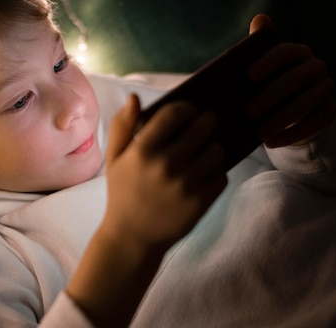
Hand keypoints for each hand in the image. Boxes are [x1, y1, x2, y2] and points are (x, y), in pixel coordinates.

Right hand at [102, 95, 226, 251]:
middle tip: (207, 123)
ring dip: (214, 147)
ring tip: (207, 149)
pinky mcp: (200, 202)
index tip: (189, 111)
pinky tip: (206, 173)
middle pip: (202, 129)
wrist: (131, 237)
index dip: (186, 108)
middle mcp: (166, 165)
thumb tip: (134, 97)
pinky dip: (217, 172)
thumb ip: (122, 126)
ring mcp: (185, 185)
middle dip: (207, 122)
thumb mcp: (114, 158)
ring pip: (216, 151)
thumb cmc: (122, 192)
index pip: (175, 114)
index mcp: (143, 150)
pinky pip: (222, 176)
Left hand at [247, 14, 335, 146]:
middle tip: (248, 112)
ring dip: (280, 120)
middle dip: (270, 96)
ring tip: (258, 133)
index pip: (284, 52)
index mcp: (297, 52)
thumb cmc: (266, 85)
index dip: (267, 63)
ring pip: (305, 103)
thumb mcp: (258, 69)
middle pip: (294, 80)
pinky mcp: (330, 112)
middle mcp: (316, 67)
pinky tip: (271, 142)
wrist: (288, 111)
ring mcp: (326, 89)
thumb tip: (260, 18)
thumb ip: (256, 47)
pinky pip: (314, 124)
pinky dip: (291, 134)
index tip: (248, 77)